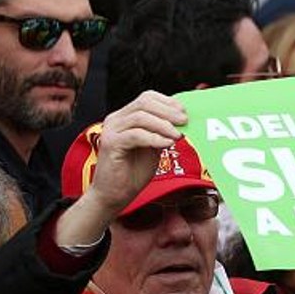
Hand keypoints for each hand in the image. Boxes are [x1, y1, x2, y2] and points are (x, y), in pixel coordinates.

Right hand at [56, 91, 186, 245]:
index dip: (167, 102)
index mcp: (125, 117)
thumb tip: (182, 122)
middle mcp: (116, 119)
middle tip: (184, 120)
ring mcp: (111, 130)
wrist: (114, 195)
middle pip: (144, 103)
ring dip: (163, 124)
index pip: (147, 98)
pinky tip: (166, 144)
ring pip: (140, 116)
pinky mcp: (110, 143)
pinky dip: (154, 138)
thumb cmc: (133, 173)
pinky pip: (136, 135)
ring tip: (178, 134)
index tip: (184, 111)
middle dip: (168, 110)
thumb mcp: (153, 147)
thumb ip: (162, 133)